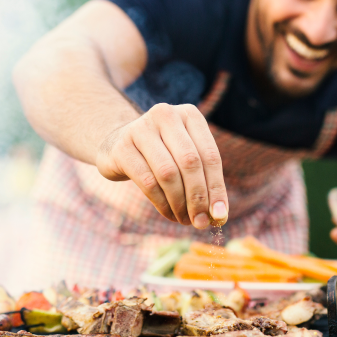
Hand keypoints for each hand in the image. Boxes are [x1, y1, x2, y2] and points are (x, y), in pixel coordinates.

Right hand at [95, 103, 228, 228]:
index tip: (220, 215)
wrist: (116, 144)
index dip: (217, 188)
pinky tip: (168, 213)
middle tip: (201, 222)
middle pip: (190, 163)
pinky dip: (162, 203)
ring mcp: (141, 128)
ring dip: (179, 203)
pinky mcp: (122, 147)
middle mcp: (166, 114)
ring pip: (168, 173)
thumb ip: (204, 180)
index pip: (210, 155)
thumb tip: (219, 215)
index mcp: (189, 114)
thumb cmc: (161, 154)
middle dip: (198, 198)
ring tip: (184, 220)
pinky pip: (148, 181)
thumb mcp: (185, 158)